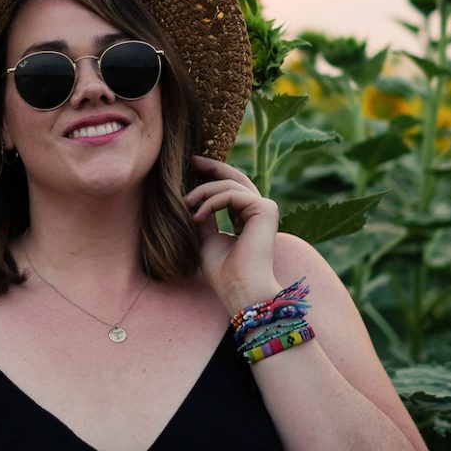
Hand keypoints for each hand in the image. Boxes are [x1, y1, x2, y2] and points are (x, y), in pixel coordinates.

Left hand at [183, 155, 281, 311]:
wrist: (239, 290)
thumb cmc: (222, 272)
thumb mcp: (205, 236)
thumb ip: (204, 214)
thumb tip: (194, 194)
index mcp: (247, 218)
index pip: (231, 190)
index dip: (213, 176)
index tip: (192, 167)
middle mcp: (260, 211)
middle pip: (236, 178)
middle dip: (213, 167)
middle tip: (193, 160)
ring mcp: (265, 209)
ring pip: (230, 185)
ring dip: (203, 191)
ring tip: (185, 203)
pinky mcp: (266, 209)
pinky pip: (232, 194)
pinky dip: (211, 201)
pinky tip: (197, 216)